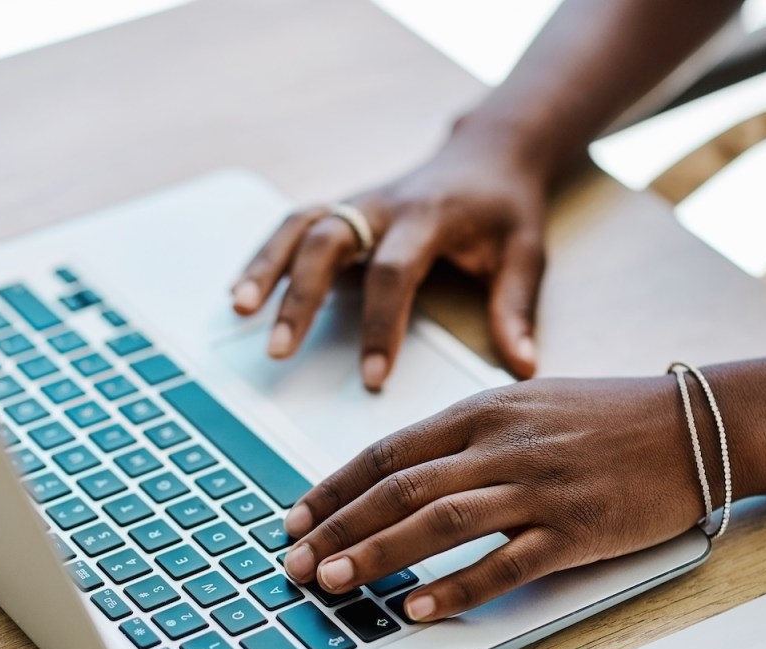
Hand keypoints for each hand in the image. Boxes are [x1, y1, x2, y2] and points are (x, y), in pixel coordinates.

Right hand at [231, 133, 548, 388]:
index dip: (379, 325)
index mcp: (429, 216)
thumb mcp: (526, 251)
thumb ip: (517, 307)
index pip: (394, 271)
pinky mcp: (344, 207)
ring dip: (266, 267)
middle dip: (300, 296)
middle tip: (279, 351)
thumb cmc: (505, 208)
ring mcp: (358, 202)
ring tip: (239, 310)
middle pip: (328, 241)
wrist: (488, 153)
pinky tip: (241, 291)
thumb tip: (522, 367)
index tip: (371, 378)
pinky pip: (295, 225)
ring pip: (299, 226)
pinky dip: (265, 255)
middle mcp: (384, 204)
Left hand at [280, 377, 705, 620]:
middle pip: (399, 489)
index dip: (334, 487)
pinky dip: (457, 587)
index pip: (387, 451)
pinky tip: (418, 608)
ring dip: (378, 554)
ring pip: (439, 523)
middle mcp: (502, 445)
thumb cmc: (610, 414)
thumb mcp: (528, 401)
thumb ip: (467, 431)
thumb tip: (405, 469)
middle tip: (294, 563)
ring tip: (333, 583)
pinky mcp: (575, 530)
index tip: (296, 517)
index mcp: (483, 410)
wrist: (697, 424)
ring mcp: (538, 488)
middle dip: (337, 527)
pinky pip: (505, 564)